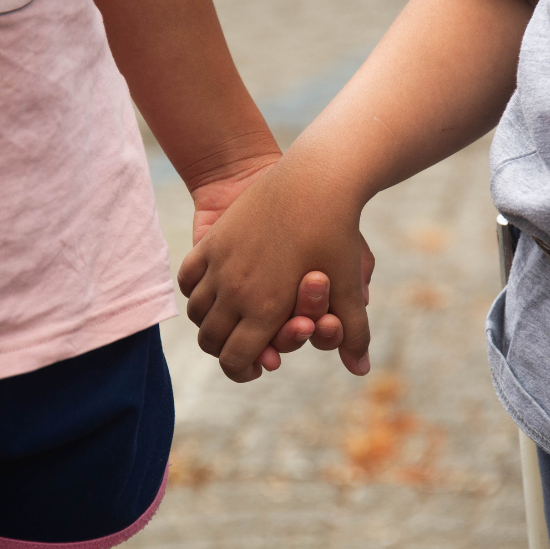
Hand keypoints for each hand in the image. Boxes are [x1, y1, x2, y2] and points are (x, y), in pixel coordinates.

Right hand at [178, 159, 370, 382]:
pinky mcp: (211, 241)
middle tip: (241, 348)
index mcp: (266, 308)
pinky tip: (214, 291)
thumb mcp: (348, 285)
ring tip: (229, 320)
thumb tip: (361, 370)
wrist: (314, 177)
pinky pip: (188, 280)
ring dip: (209, 321)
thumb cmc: (337, 233)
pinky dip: (196, 291)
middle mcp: (235, 290)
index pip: (235, 359)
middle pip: (210, 341)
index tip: (255, 368)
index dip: (241, 370)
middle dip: (224, 350)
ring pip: (196, 313)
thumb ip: (354, 332)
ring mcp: (219, 265)